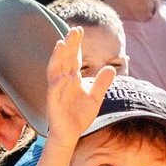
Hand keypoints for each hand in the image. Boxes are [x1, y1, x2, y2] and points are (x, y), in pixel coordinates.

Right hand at [44, 26, 118, 148]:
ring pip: (55, 72)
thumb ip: (102, 83)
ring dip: (58, 59)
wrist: (70, 135)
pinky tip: (64, 77)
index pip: (73, 58)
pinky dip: (59, 85)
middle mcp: (62, 81)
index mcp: (71, 78)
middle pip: (64, 60)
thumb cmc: (79, 115)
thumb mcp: (95, 98)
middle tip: (73, 31)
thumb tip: (112, 68)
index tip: (79, 30)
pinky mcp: (53, 104)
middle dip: (68, 46)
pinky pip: (55, 92)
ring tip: (62, 45)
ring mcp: (56, 92)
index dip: (75, 44)